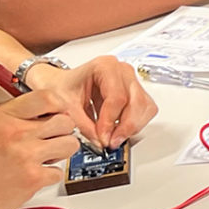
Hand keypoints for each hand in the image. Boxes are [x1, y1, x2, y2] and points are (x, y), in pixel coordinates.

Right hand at [0, 93, 78, 208]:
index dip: (58, 106)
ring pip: (70, 145)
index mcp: (2, 117)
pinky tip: (32, 174)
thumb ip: (15, 117)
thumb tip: (45, 112)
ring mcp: (26, 156)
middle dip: (61, 131)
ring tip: (43, 156)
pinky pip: (59, 172)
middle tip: (48, 140)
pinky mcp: (33, 179)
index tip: (58, 114)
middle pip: (65, 122)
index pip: (47, 99)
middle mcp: (15, 133)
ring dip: (60, 152)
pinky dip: (48, 176)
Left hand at [23, 57, 156, 149]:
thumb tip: (99, 140)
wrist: (63, 85)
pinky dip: (135, 125)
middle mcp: (123, 71)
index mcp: (105, 66)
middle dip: (124, 127)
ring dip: (132, 127)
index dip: (110, 121)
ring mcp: (133, 81)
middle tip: (111, 142)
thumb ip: (82, 124)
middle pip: (136, 102)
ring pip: (145, 108)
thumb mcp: (66, 106)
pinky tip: (119, 131)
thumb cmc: (63, 88)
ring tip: (114, 138)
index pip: (117, 97)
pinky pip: (146, 111)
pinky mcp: (137, 94)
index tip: (103, 137)